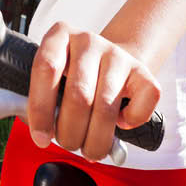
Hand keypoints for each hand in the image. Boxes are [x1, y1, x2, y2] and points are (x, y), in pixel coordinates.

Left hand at [26, 21, 159, 160]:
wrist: (110, 63)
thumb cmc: (73, 79)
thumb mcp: (51, 81)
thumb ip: (42, 102)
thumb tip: (43, 136)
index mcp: (60, 37)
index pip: (46, 69)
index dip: (41, 109)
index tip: (42, 138)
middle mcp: (90, 41)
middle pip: (79, 95)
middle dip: (71, 132)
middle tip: (70, 144)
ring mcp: (118, 55)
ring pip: (106, 105)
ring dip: (97, 138)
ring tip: (91, 149)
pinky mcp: (143, 71)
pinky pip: (142, 103)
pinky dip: (131, 122)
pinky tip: (120, 122)